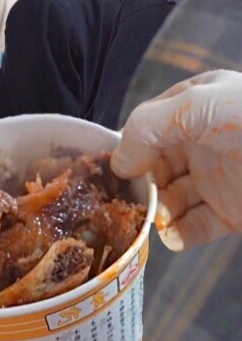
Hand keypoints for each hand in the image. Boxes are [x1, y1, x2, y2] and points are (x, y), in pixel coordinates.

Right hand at [111, 69, 241, 250]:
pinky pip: (193, 228)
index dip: (126, 147)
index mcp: (196, 107)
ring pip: (169, 198)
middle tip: (125, 199)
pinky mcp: (232, 213)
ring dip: (154, 211)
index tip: (110, 168)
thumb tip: (119, 162)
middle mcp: (203, 142)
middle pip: (154, 166)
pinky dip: (177, 234)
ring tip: (149, 218)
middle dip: (138, 183)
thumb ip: (146, 127)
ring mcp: (218, 179)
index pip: (146, 127)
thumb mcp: (195, 106)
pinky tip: (170, 233)